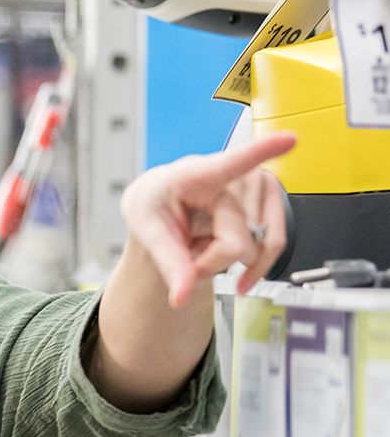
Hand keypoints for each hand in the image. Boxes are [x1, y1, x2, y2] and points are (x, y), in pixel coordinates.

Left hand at [120, 131, 296, 306]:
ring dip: (228, 260)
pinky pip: (274, 245)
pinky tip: (236, 270)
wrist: (165, 201)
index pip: (230, 164)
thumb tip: (181, 297)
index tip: (289, 139)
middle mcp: (233, 173)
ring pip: (256, 248)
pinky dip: (255, 266)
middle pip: (235, 242)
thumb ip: (167, 264)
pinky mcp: (272, 196)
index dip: (261, 152)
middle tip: (187, 254)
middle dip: (211, 261)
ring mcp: (257, 183)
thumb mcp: (148, 231)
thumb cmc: (156, 206)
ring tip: (205, 243)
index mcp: (196, 173)